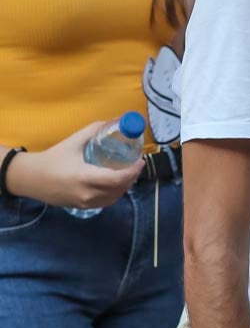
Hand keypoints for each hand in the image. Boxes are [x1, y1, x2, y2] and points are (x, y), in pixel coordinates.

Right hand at [7, 123, 141, 209]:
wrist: (30, 178)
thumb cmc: (52, 159)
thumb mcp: (72, 142)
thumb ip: (93, 131)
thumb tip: (113, 120)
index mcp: (85, 177)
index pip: (117, 179)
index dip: (133, 171)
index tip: (140, 160)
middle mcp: (87, 193)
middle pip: (119, 189)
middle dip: (131, 177)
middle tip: (135, 164)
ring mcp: (84, 203)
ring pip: (113, 198)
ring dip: (124, 186)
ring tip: (128, 173)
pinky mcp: (81, 207)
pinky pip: (104, 202)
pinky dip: (114, 193)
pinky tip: (115, 183)